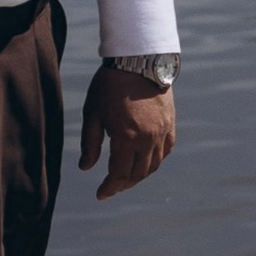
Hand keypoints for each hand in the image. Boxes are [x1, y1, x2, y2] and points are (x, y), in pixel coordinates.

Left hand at [81, 67, 174, 198]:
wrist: (138, 60)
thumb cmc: (109, 85)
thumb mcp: (92, 113)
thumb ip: (90, 143)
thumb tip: (85, 168)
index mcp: (126, 138)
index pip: (119, 174)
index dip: (109, 188)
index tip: (100, 195)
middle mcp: (147, 139)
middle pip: (137, 174)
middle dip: (123, 184)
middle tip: (111, 188)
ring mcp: (162, 132)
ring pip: (153, 165)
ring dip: (139, 175)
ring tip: (126, 177)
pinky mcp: (170, 124)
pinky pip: (165, 151)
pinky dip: (155, 161)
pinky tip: (145, 162)